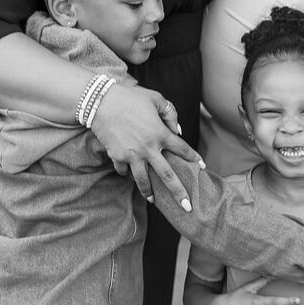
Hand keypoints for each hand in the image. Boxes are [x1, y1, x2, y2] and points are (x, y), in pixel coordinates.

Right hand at [89, 83, 201, 208]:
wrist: (101, 102)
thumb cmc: (130, 97)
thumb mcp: (155, 98)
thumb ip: (170, 113)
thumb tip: (177, 130)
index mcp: (161, 133)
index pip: (182, 148)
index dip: (193, 157)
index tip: (202, 166)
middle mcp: (149, 148)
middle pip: (168, 176)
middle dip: (179, 193)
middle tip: (187, 207)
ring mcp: (132, 155)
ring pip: (144, 180)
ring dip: (149, 192)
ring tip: (154, 201)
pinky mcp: (117, 157)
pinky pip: (123, 171)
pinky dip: (126, 174)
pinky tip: (129, 175)